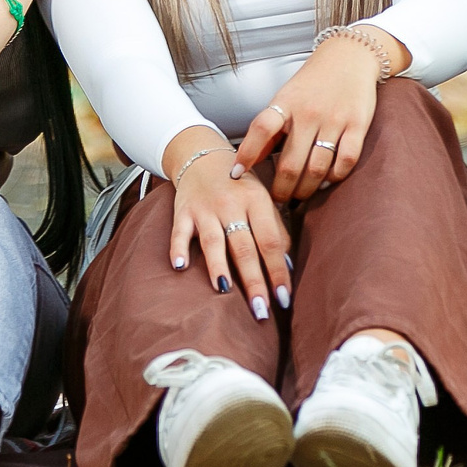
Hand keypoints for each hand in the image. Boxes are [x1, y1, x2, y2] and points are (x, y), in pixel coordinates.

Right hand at [167, 134, 291, 317]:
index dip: (278, 271)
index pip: (270, 242)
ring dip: (219, 268)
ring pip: (214, 241)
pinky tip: (180, 267)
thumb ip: (276, 231)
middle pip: (244, 247)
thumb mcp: (263, 200)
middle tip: (260, 311)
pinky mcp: (183, 211)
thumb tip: (287, 268)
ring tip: (225, 293)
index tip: (284, 299)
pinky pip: (179, 232)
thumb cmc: (239, 186)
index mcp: (257, 201)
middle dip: (253, 281)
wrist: (203, 156)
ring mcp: (205, 208)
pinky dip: (179, 248)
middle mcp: (232, 204)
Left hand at [233, 29, 389, 202]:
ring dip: (307, 189)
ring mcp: (334, 119)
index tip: (237, 174)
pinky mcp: (357, 125)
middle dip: (282, 190)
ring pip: (317, 169)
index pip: (261, 128)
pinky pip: (345, 161)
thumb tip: (246, 162)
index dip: (247, 153)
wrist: (349, 56)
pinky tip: (327, 180)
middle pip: (290, 163)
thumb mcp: (285, 99)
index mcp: (286, 103)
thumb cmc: (312, 83)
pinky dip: (335, 177)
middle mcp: (308, 112)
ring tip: (301, 195)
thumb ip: (268, 129)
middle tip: (279, 200)